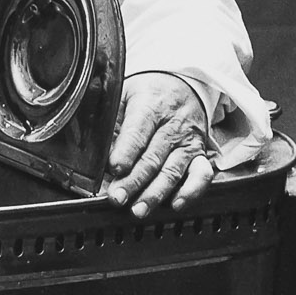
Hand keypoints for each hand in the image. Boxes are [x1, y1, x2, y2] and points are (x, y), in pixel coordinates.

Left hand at [106, 72, 213, 215]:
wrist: (180, 85)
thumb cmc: (145, 94)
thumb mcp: (123, 95)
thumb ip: (109, 122)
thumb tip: (93, 151)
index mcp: (150, 104)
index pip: (138, 131)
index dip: (126, 151)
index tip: (114, 168)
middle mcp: (173, 124)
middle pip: (153, 157)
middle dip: (134, 180)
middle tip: (117, 197)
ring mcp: (188, 141)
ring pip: (173, 170)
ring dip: (155, 193)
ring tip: (138, 209)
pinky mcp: (199, 154)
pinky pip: (202, 174)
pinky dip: (192, 191)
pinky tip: (176, 204)